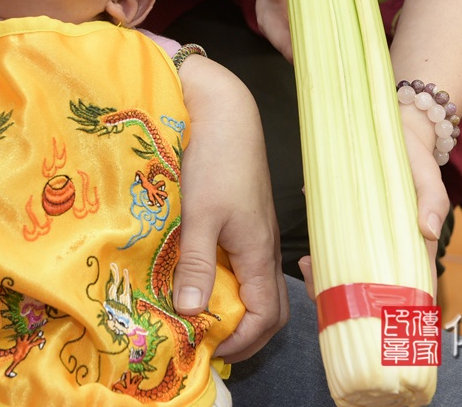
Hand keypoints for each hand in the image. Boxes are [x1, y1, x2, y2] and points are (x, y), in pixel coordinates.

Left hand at [173, 69, 287, 361]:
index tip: (208, 348)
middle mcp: (263, 248)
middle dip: (244, 333)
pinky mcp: (245, 219)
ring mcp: (256, 233)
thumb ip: (196, 264)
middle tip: (207, 341)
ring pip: (255, 285)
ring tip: (200, 315)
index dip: (242, 340)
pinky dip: (227, 282)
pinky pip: (245, 265)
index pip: (267, 317)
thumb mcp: (199, 215)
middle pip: (270, 308)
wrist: (225, 112)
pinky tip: (198, 277)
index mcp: (258, 252)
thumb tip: (191, 313)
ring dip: (234, 306)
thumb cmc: (215, 159)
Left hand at [293, 110, 447, 303]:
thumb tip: (427, 230)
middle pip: (369, 286)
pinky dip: (319, 250)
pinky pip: (332, 243)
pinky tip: (307, 254)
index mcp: (413, 247)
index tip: (367, 312)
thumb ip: (432, 202)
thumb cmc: (416, 158)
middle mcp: (388, 248)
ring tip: (308, 266)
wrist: (395, 129)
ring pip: (346, 270)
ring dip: (326, 277)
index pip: (407, 289)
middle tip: (322, 289)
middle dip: (345, 296)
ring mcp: (366, 237)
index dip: (389, 308)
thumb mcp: (429, 176)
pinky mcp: (347, 221)